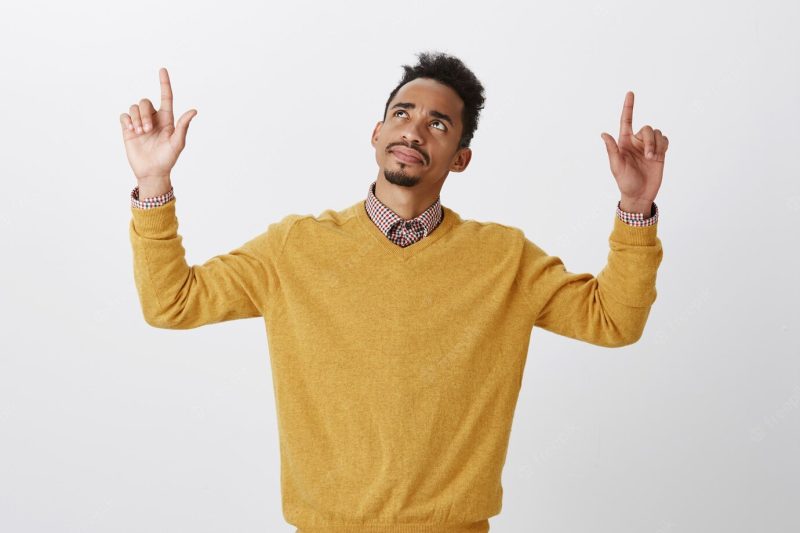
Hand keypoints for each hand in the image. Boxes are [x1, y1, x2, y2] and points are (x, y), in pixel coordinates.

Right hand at [119, 67, 196, 183]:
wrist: (152, 172)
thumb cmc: (167, 159)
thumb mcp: (177, 143)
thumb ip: (183, 126)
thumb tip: (194, 110)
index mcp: (167, 119)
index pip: (166, 97)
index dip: (164, 83)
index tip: (163, 70)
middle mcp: (153, 118)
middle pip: (145, 102)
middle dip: (144, 114)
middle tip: (147, 130)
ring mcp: (140, 123)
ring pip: (134, 107)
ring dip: (136, 118)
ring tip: (140, 133)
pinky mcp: (129, 128)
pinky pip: (124, 115)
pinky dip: (127, 121)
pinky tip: (131, 131)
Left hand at [600, 91, 667, 208]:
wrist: (640, 194)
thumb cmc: (625, 182)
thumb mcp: (616, 166)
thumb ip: (612, 149)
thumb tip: (603, 134)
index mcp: (624, 142)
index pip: (626, 121)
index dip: (628, 107)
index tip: (630, 93)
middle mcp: (636, 141)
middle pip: (647, 128)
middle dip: (650, 140)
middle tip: (648, 156)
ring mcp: (648, 146)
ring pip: (658, 133)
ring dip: (657, 145)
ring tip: (653, 159)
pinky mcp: (660, 152)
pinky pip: (665, 140)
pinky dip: (664, 146)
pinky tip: (659, 156)